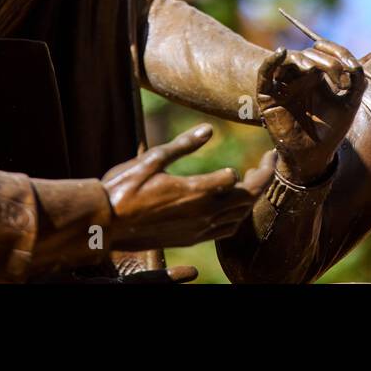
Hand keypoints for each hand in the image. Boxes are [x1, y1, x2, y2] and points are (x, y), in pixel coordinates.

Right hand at [102, 124, 275, 250]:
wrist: (103, 225)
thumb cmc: (123, 188)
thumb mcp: (152, 159)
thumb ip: (183, 146)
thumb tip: (209, 130)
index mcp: (195, 192)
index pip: (241, 182)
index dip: (259, 167)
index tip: (266, 152)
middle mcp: (202, 215)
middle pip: (247, 201)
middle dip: (262, 181)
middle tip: (267, 162)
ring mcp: (197, 231)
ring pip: (238, 219)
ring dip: (250, 199)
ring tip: (253, 180)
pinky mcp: (189, 240)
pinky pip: (225, 231)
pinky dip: (237, 216)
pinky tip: (231, 204)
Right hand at [256, 40, 364, 183]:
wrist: (313, 155)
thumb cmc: (331, 131)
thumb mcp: (349, 104)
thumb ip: (356, 82)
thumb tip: (354, 64)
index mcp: (317, 77)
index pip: (323, 53)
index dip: (336, 52)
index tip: (350, 67)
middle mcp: (299, 78)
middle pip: (307, 55)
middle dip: (324, 61)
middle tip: (338, 75)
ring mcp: (283, 85)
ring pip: (287, 60)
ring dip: (300, 59)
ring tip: (313, 69)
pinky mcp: (268, 96)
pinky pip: (264, 73)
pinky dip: (270, 61)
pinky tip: (281, 53)